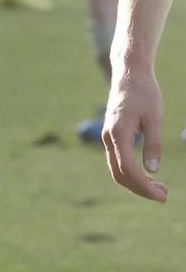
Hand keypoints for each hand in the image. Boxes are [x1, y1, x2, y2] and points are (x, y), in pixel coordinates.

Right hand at [103, 64, 166, 201]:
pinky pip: (117, 161)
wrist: (129, 75)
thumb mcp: (155, 118)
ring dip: (136, 183)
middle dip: (141, 189)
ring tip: (160, 188)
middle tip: (165, 196)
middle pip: (119, 174)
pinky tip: (148, 175)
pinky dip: (131, 173)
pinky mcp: (111, 135)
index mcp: (118, 134)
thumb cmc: (144, 94)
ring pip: (116, 170)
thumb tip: (153, 171)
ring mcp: (107, 137)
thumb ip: (153, 144)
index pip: (129, 170)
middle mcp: (108, 138)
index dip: (145, 187)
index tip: (163, 196)